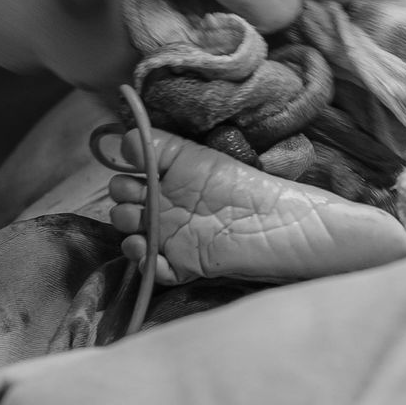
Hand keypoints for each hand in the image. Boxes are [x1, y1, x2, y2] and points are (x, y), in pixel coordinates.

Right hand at [106, 127, 405, 284]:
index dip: (124, 172)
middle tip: (136, 199)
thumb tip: (126, 135)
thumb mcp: (203, 158)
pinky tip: (146, 251)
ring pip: (132, 236)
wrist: (284, 225)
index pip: (131, 175)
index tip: (131, 167)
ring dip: (127, 230)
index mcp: (171, 177)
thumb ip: (161, 146)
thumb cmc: (249, 185)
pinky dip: (144, 263)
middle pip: (123, 206)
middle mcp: (168, 207)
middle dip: (121, 202)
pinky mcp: (184, 264)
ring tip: (138, 226)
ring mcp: (174, 236)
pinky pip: (153, 269)